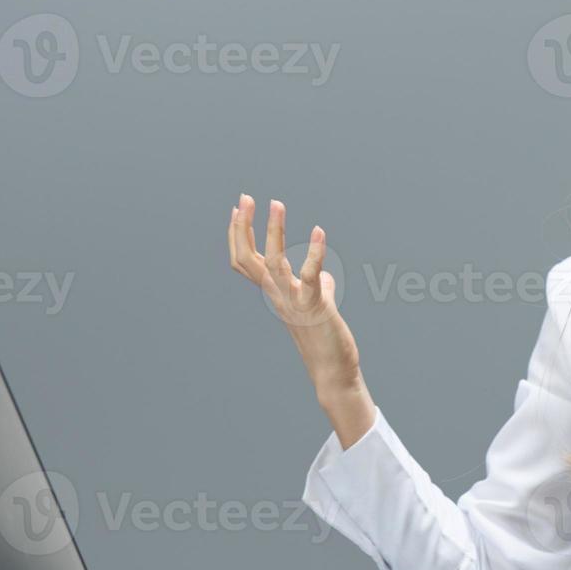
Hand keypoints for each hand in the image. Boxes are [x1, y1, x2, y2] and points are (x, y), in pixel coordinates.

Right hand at [226, 194, 373, 446]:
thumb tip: (322, 275)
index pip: (244, 260)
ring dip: (274, 231)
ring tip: (276, 203)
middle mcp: (277, 295)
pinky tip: (320, 231)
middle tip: (245, 198)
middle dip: (243, 226)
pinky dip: (313, 252)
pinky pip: (310, 275)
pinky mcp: (315, 306)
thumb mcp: (318, 304)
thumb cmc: (325, 338)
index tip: (238, 207)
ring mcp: (293, 301)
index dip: (237, 234)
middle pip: (246, 258)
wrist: (333, 372)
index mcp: (274, 293)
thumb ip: (316, 285)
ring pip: (272, 262)